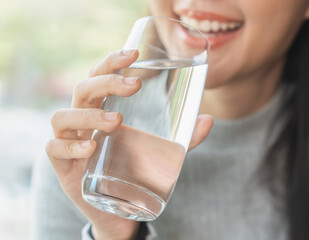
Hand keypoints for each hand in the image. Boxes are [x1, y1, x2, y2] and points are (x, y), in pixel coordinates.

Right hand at [46, 49, 212, 239]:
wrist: (116, 207)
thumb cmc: (132, 169)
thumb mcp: (159, 151)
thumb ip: (183, 138)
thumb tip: (208, 120)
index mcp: (102, 109)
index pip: (99, 76)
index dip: (111, 62)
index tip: (133, 53)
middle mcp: (82, 120)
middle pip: (82, 90)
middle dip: (106, 82)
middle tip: (134, 85)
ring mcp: (69, 140)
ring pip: (63, 116)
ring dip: (89, 115)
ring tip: (117, 122)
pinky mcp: (61, 164)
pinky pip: (55, 148)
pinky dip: (70, 146)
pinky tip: (91, 148)